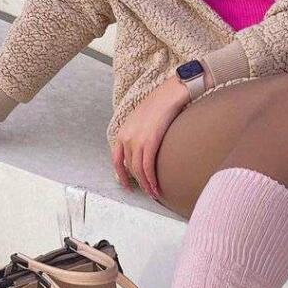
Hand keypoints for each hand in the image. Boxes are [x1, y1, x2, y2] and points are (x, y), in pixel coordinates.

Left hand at [112, 77, 189, 200]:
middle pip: (130, 167)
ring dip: (146, 185)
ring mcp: (136, 141)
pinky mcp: (149, 143)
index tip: (126, 185)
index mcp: (123, 132)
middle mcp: (126, 138)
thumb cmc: (160, 104)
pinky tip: (156, 187)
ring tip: (153, 193)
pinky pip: (147, 167)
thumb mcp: (141, 119)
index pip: (117, 159)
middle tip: (148, 192)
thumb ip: (138, 133)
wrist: (170, 94)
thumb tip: (144, 147)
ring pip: (138, 170)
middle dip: (138, 182)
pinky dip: (151, 180)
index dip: (121, 175)